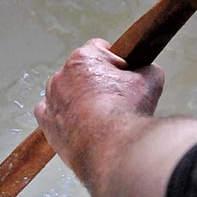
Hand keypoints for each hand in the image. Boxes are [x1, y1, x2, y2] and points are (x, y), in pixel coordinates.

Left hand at [35, 39, 163, 186]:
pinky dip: (66, 118)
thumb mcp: (150, 81)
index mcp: (83, 58)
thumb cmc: (125, 114)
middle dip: (96, 81)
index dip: (114, 61)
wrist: (111, 148)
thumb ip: (147, 69)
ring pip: (66, 92)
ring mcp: (51, 99)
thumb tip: (148, 70)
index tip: (121, 73)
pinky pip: (53, 113)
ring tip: (100, 116)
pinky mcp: (46, 122)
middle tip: (114, 98)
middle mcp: (61, 75)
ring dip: (80, 99)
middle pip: (82, 71)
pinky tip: (82, 125)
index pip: (99, 48)